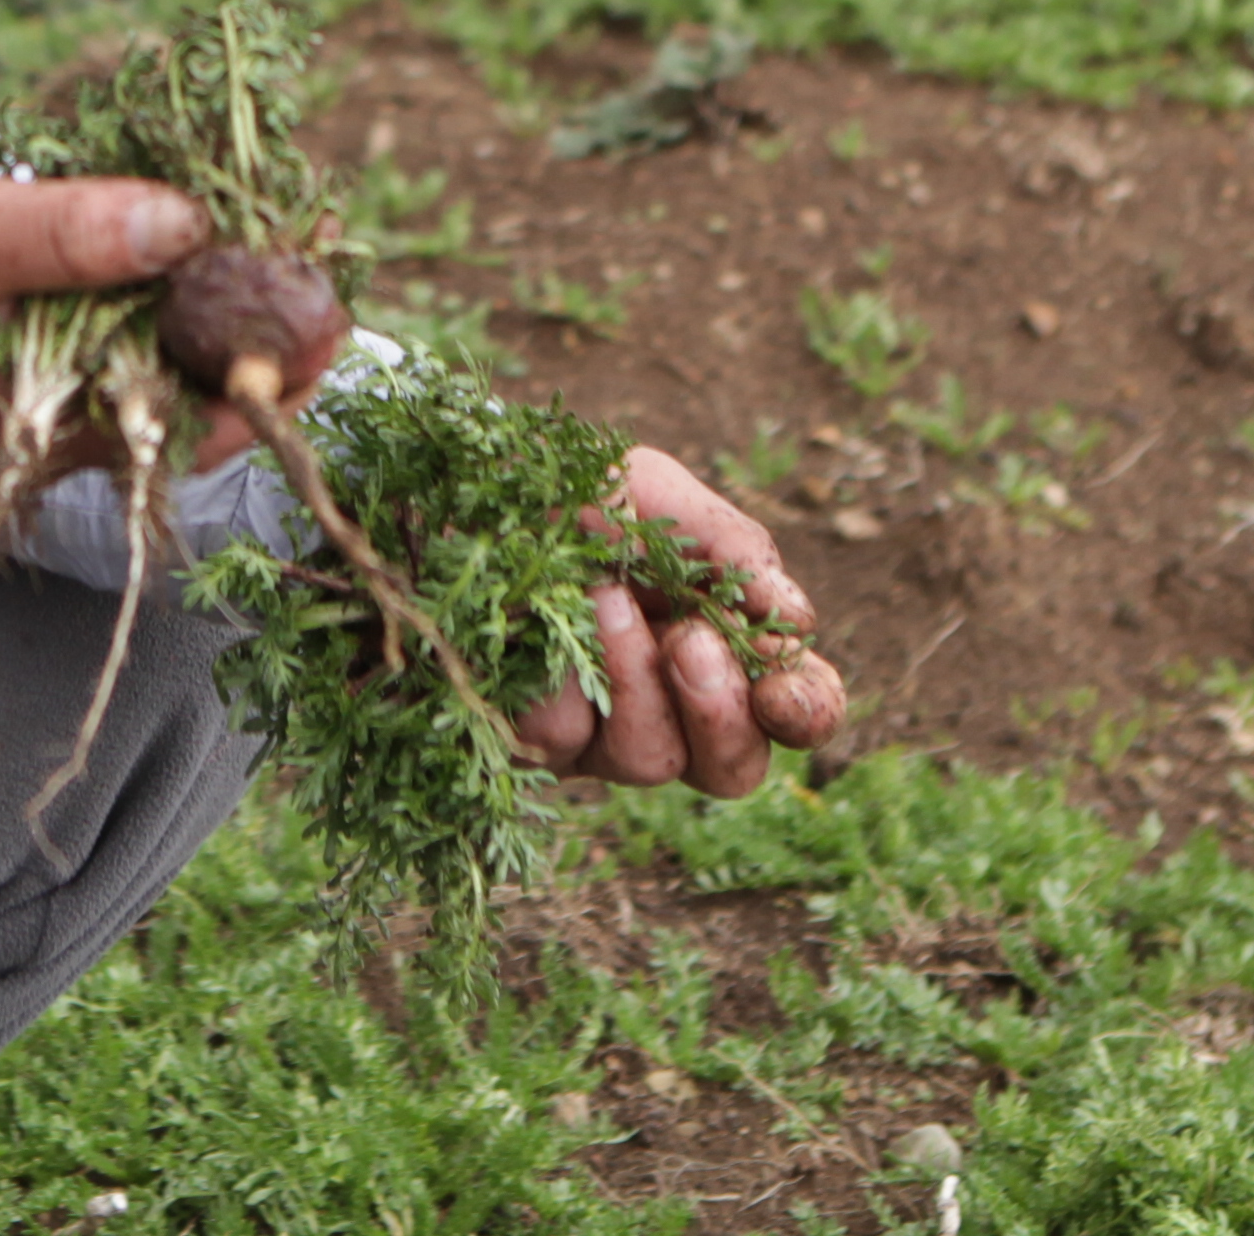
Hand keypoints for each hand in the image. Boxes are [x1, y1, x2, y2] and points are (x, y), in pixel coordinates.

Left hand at [511, 443, 844, 799]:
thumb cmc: (563, 488)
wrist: (449, 485)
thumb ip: (727, 545)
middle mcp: (667, 703)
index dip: (804, 712)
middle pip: (732, 768)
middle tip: (690, 640)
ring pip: (649, 761)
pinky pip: (562, 742)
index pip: (791, 707)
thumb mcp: (652, 491)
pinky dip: (558, 676)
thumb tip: (792, 615)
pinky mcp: (528, 744)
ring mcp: (597, 734)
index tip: (781, 687)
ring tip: (603, 596)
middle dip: (720, 710)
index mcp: (719, 643)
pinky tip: (537, 621)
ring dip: (632, 677)